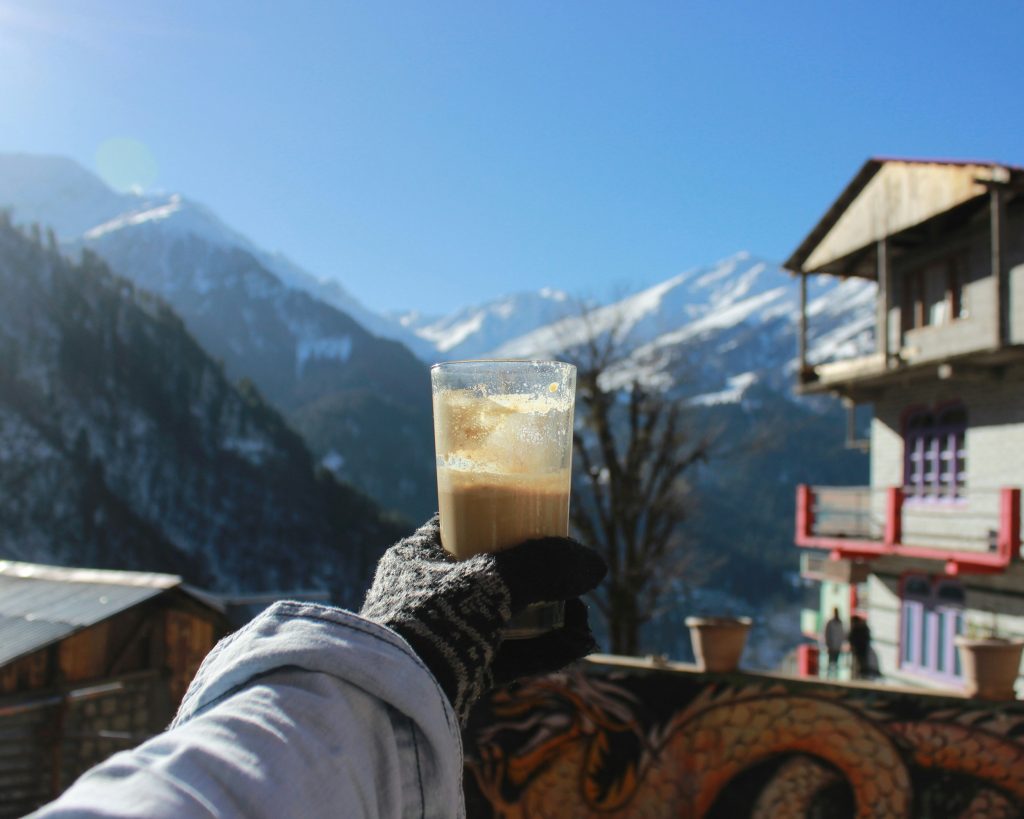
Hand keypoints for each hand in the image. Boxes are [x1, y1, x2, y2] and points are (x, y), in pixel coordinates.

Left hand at [360, 515, 605, 723]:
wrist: (386, 705)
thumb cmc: (429, 624)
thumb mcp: (488, 584)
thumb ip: (543, 567)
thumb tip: (597, 565)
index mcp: (419, 556)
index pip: (466, 523)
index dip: (508, 517)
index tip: (548, 523)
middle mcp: (427, 593)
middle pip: (496, 574)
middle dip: (545, 580)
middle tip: (577, 584)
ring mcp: (442, 636)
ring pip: (506, 619)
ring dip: (551, 619)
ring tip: (585, 625)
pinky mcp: (456, 676)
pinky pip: (506, 656)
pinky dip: (543, 651)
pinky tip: (578, 647)